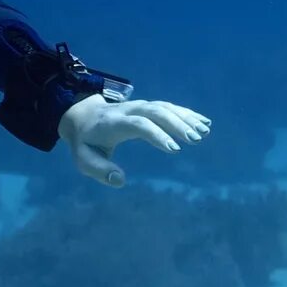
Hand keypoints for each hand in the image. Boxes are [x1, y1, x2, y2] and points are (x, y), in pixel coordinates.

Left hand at [59, 92, 211, 187]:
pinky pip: (168, 107)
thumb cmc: (86, 143)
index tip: (174, 149)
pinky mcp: (146, 106)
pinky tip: (203, 123)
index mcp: (113, 123)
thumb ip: (100, 170)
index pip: (138, 124)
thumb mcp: (84, 160)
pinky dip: (186, 113)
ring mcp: (138, 106)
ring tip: (204, 132)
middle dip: (176, 123)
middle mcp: (128, 110)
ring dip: (185, 118)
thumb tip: (120, 180)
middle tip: (195, 139)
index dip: (156, 134)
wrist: (83, 116)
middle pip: (155, 111)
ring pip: (164, 107)